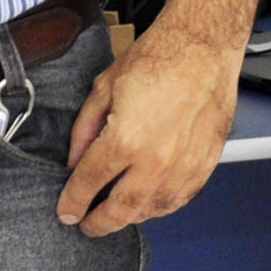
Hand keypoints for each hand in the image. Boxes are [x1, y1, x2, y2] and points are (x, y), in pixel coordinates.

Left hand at [54, 18, 240, 236]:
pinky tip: (149, 204)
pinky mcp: (205, 165)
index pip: (89, 183)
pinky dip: (161, 207)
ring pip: (152, 210)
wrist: (203, 46)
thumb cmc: (158, 58)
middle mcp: (155, 161)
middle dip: (99, 222)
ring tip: (115, 215)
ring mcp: (183, 167)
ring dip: (130, 217)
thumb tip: (75, 160)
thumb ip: (85, 129)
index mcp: (125, 140)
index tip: (66, 211)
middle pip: (120, 209)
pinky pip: (180, 200)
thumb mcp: (105, 87)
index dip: (73, 201)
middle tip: (87, 224)